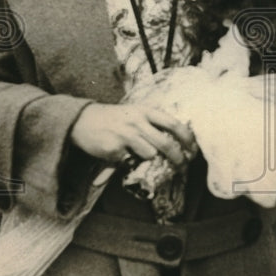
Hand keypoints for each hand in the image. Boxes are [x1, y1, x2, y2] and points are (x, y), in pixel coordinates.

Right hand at [70, 102, 196, 166]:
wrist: (82, 120)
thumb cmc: (113, 117)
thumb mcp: (133, 112)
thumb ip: (151, 122)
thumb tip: (175, 137)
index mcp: (145, 111)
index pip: (173, 123)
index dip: (187, 137)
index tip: (193, 148)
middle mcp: (137, 122)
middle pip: (165, 143)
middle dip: (177, 157)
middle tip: (182, 164)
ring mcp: (125, 136)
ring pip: (150, 155)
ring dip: (150, 160)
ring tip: (143, 156)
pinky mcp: (114, 150)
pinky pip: (129, 162)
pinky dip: (128, 162)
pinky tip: (120, 154)